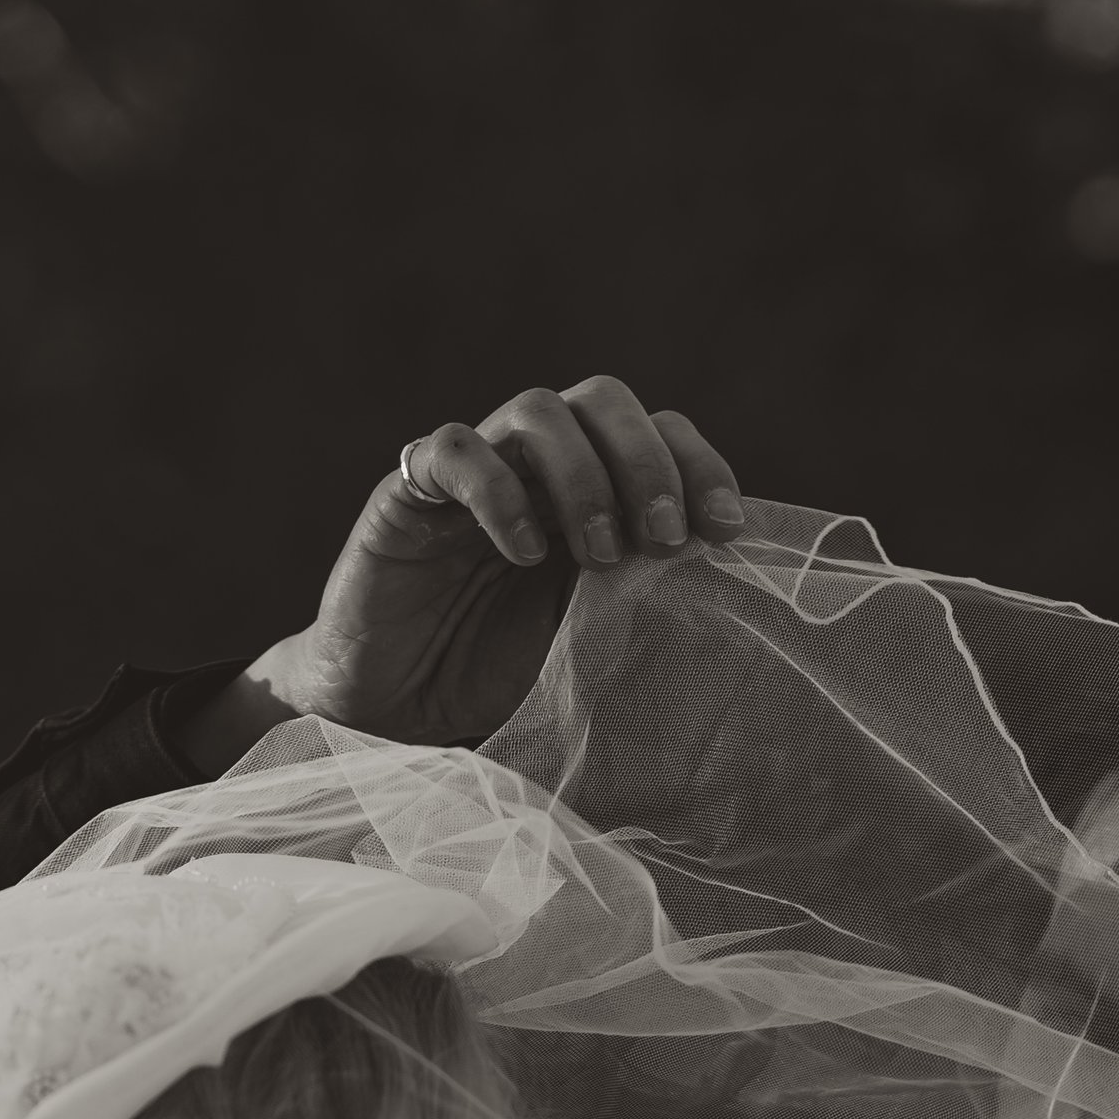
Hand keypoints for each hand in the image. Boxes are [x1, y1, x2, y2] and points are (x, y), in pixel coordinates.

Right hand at [180, 377, 744, 767]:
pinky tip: (522, 552)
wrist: (390, 716)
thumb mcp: (590, 643)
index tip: (727, 529)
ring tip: (599, 553)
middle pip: (604, 401)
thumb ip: (643, 602)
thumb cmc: (492, 680)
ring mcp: (473, 473)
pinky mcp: (409, 492)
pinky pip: (455, 452)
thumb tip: (728, 594)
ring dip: (584, 474)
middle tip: (666, 535)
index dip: (698, 465)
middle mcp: (535, 468)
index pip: (658, 434)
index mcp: (590, 493)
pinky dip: (499, 491)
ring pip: (538, 411)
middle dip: (648, 460)